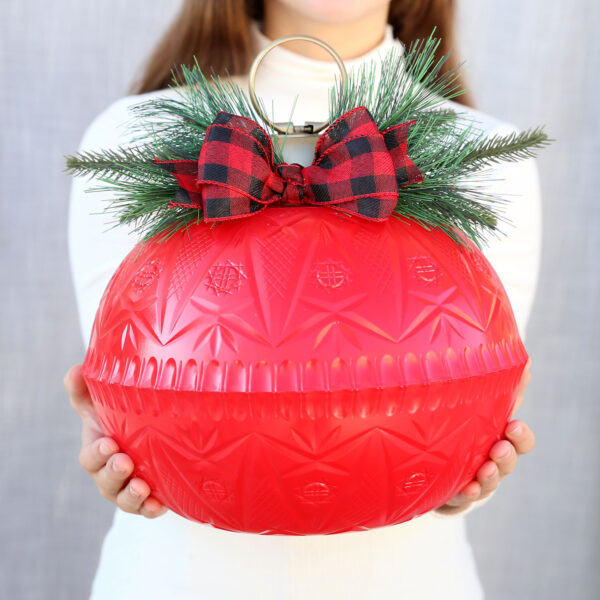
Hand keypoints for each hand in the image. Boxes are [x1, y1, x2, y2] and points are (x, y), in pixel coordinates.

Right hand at [64, 364, 167, 518]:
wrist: (151, 438)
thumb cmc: (120, 420)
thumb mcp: (103, 404)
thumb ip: (87, 389)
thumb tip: (76, 369)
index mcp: (98, 451)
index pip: (91, 457)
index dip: (97, 453)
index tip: (109, 443)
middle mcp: (110, 474)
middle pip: (106, 481)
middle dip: (113, 474)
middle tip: (125, 462)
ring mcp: (128, 488)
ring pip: (125, 499)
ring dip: (132, 495)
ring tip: (142, 487)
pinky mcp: (150, 498)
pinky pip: (147, 510)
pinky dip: (150, 509)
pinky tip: (159, 505)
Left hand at [435, 359, 534, 514]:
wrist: (423, 456)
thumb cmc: (453, 421)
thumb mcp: (470, 400)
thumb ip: (493, 382)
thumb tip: (522, 360)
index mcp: (496, 437)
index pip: (519, 439)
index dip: (520, 436)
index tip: (512, 426)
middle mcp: (488, 461)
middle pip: (506, 463)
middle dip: (506, 457)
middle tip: (498, 449)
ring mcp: (472, 480)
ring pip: (487, 484)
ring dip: (489, 478)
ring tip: (483, 470)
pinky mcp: (452, 494)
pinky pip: (461, 500)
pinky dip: (465, 496)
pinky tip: (463, 489)